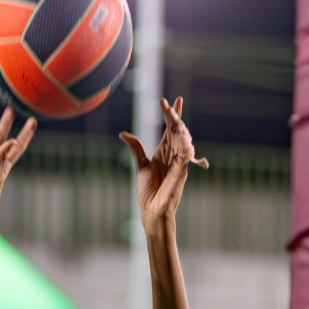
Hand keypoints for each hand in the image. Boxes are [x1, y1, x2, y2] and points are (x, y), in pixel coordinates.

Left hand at [121, 97, 205, 227]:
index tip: (176, 99)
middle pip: (176, 130)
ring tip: (173, 115)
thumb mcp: (140, 164)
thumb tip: (123, 133)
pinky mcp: (182, 171)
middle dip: (174, 116)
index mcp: (164, 152)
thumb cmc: (148, 190)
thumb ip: (136, 148)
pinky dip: (184, 144)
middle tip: (169, 104)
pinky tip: (181, 133)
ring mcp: (179, 162)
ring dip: (179, 127)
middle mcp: (174, 154)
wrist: (151, 209)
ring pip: (182, 139)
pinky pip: (185, 154)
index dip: (174, 114)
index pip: (170, 128)